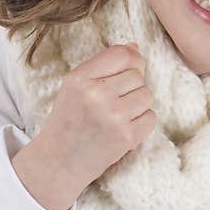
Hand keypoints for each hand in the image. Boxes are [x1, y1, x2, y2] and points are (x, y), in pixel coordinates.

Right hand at [13, 42, 156, 209]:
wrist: (57, 162)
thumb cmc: (69, 119)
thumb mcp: (76, 86)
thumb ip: (104, 65)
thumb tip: (135, 47)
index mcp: (80, 78)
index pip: (122, 54)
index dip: (131, 60)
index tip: (125, 72)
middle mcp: (96, 95)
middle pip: (137, 75)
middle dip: (131, 86)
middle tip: (112, 102)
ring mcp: (113, 117)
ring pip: (147, 95)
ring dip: (137, 105)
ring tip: (116, 116)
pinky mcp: (126, 137)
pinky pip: (151, 117)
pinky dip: (142, 123)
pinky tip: (123, 129)